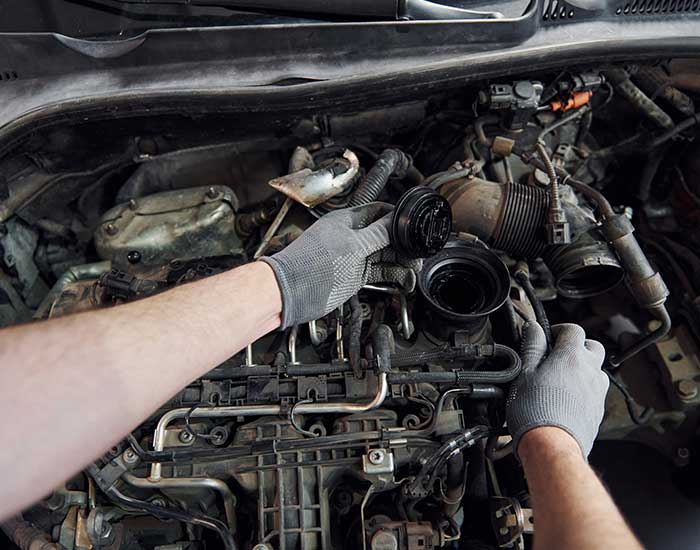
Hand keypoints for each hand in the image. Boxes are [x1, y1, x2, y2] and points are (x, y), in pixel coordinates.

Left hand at [260, 203, 421, 328]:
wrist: (292, 291)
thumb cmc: (312, 265)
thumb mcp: (353, 246)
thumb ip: (377, 233)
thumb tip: (395, 220)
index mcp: (346, 222)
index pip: (377, 212)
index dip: (396, 217)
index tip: (412, 224)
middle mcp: (350, 237)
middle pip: (384, 235)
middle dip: (402, 243)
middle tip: (418, 252)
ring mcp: (352, 257)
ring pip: (383, 255)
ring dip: (400, 261)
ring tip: (416, 267)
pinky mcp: (353, 276)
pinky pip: (378, 272)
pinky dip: (393, 275)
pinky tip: (404, 278)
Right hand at [506, 322, 608, 457]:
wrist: (552, 446)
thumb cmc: (535, 411)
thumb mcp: (524, 372)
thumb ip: (531, 346)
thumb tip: (534, 328)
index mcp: (571, 356)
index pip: (573, 330)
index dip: (558, 330)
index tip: (547, 338)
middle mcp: (590, 371)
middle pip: (592, 346)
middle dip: (576, 346)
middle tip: (556, 356)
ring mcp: (597, 391)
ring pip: (596, 369)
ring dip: (582, 368)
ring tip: (560, 379)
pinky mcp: (598, 410)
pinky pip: (595, 391)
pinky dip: (584, 388)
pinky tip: (566, 398)